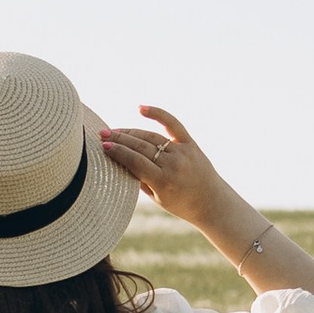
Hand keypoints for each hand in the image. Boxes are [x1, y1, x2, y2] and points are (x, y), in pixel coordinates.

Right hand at [97, 104, 232, 234]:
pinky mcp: (190, 144)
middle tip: (101, 134)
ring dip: (130, 132)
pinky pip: (172, 124)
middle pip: (140, 146)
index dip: (118, 153)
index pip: (135, 161)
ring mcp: (182, 152)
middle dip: (119, 139)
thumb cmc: (181, 204)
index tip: (103, 147)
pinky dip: (157, 114)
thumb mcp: (157, 198)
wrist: (211, 202)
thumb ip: (140, 180)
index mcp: (164, 181)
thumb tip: (120, 160)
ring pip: (151, 137)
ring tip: (114, 131)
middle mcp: (173, 164)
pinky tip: (141, 108)